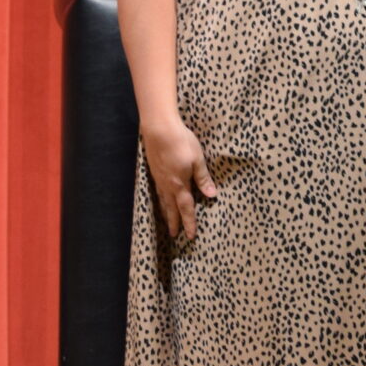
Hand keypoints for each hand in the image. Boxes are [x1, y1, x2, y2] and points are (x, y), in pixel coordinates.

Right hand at [142, 117, 217, 242]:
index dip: (189, 222)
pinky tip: (160, 197)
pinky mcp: (154, 170)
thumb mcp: (197, 160)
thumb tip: (211, 195)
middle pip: (171, 208)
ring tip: (167, 221)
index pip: (186, 208)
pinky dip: (160, 199)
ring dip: (166, 212)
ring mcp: (159, 178)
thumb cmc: (182, 143)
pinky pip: (157, 191)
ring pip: (162, 200)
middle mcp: (167, 185)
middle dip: (174, 222)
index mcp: (180, 184)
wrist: (159, 129)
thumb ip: (203, 178)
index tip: (189, 236)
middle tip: (174, 235)